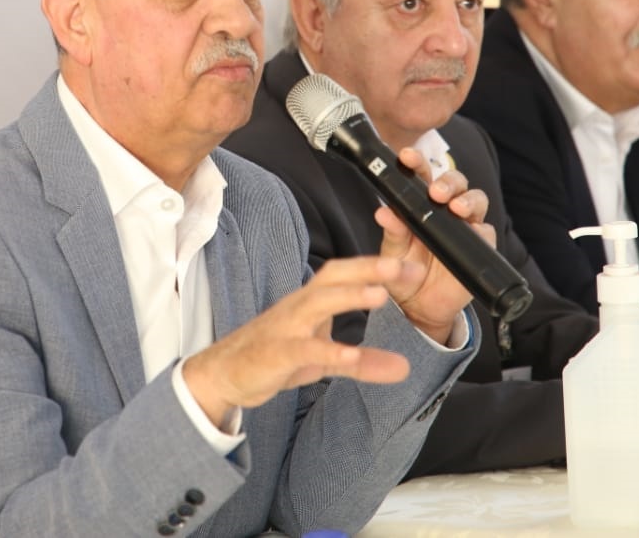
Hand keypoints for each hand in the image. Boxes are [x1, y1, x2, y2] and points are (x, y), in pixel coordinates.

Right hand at [182, 256, 428, 427]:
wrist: (224, 373)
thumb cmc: (274, 356)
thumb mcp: (325, 360)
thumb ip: (364, 362)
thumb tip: (405, 368)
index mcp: (311, 301)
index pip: (345, 274)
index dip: (377, 267)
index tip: (414, 265)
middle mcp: (299, 307)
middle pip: (334, 277)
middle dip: (369, 269)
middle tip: (405, 266)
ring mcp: (285, 328)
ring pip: (317, 303)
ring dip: (349, 297)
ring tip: (381, 295)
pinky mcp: (275, 354)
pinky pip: (302, 349)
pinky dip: (327, 351)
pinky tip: (350, 355)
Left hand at [376, 150, 485, 340]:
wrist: (419, 307)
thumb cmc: (403, 272)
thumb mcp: (392, 253)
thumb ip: (392, 232)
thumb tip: (383, 212)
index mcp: (420, 205)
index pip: (421, 176)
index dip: (417, 162)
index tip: (407, 156)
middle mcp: (445, 211)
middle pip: (455, 182)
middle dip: (448, 181)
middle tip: (436, 192)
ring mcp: (465, 227)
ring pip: (476, 199)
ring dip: (468, 199)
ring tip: (456, 208)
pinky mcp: (480, 247)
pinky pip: (486, 232)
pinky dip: (480, 229)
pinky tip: (472, 230)